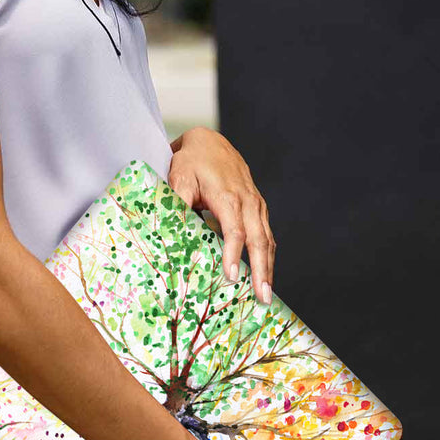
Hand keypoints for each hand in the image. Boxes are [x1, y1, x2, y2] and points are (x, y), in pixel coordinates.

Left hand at [167, 127, 275, 305]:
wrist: (210, 141)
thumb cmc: (192, 160)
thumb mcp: (179, 176)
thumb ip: (178, 201)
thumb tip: (172, 226)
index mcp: (228, 195)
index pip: (234, 230)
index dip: (233, 255)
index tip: (231, 277)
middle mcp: (247, 200)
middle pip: (259, 240)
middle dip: (261, 270)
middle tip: (262, 298)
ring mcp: (256, 203)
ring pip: (267, 239)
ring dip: (268, 267)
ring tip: (265, 294)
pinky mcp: (258, 205)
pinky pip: (267, 233)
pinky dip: (268, 254)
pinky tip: (265, 273)